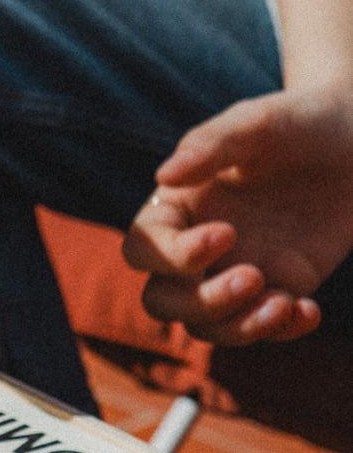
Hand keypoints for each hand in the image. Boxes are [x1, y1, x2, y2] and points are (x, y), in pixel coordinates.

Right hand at [123, 85, 352, 344]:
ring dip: (240, 328)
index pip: (143, 248)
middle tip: (252, 277)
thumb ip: (211, 145)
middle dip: (201, 303)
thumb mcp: (258, 123)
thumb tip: (162, 176)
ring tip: (284, 304)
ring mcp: (236, 272)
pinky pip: (264, 328)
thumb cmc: (299, 121)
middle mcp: (197, 248)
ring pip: (208, 327)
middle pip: (164, 301)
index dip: (172, 255)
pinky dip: (282, 331)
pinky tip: (309, 311)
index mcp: (178, 207)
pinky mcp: (279, 289)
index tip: (226, 233)